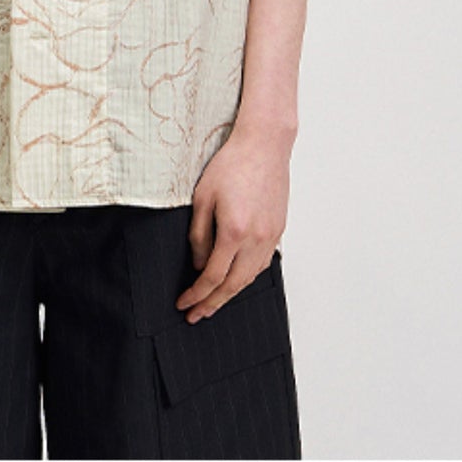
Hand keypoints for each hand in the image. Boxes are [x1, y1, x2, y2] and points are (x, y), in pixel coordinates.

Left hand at [175, 124, 290, 322]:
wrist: (264, 146)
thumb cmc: (231, 165)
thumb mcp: (203, 197)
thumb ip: (198, 235)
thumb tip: (199, 265)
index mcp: (233, 232)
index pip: (212, 277)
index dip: (196, 295)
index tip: (183, 304)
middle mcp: (255, 240)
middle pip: (233, 286)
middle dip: (212, 304)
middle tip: (195, 316)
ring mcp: (270, 237)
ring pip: (250, 278)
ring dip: (230, 294)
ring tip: (213, 303)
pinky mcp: (278, 231)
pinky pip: (262, 264)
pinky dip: (247, 277)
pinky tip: (235, 279)